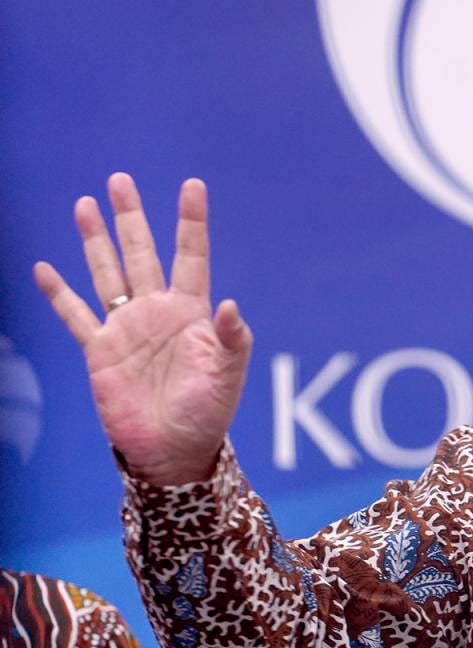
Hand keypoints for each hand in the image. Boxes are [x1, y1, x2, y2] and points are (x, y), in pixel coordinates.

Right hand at [34, 173, 251, 485]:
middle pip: (142, 253)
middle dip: (131, 218)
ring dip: (95, 240)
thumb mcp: (229, 377)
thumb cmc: (209, 413)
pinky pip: (76, 316)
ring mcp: (126, 328)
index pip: (192, 256)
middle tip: (119, 179)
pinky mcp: (100, 351)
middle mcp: (157, 312)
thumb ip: (234, 341)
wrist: (173, 450)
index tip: (192, 185)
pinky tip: (45, 268)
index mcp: (192, 312)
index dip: (191, 222)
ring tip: (84, 204)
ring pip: (107, 274)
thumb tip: (232, 305)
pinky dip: (59, 293)